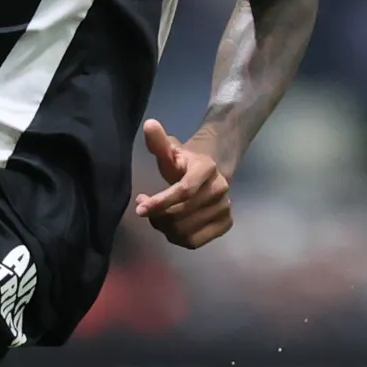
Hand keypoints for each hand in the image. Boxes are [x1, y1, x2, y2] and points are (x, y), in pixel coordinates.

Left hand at [132, 118, 231, 248]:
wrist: (212, 172)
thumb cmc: (185, 163)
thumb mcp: (171, 150)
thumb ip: (159, 142)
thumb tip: (149, 124)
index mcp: (206, 168)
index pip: (183, 191)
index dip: (160, 202)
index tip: (140, 207)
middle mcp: (220, 189)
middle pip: (181, 214)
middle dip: (158, 215)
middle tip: (146, 209)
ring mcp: (225, 208)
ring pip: (185, 230)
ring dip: (165, 228)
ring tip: (157, 216)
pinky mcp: (226, 223)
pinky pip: (195, 241)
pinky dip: (177, 238)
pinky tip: (170, 227)